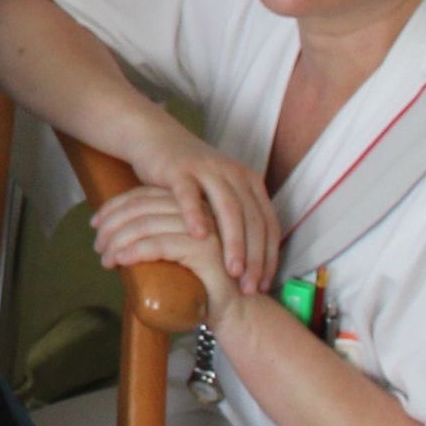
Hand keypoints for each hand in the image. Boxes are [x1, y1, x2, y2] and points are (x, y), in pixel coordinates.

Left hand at [87, 179, 239, 309]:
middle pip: (143, 206)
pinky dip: (135, 250)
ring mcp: (204, 229)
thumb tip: (113, 235)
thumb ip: (154, 237)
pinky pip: (160, 244)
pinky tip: (120, 260)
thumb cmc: (200, 286)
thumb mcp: (172, 255)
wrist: (236, 312)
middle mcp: (199, 212)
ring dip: (119, 239)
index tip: (95, 223)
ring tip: (104, 257)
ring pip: (148, 224)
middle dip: (113, 223)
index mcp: (191, 206)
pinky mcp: (205, 250)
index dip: (115, 206)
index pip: (145, 195)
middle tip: (97, 243)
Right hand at [114, 133, 280, 291]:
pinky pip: (189, 194)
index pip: (268, 224)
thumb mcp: (219, 193)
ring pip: (228, 209)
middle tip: (250, 286)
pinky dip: (195, 215)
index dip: (269, 256)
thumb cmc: (188, 176)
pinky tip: (198, 237)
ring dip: (233, 242)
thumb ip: (235, 219)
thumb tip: (248, 263)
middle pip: (252, 219)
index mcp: (249, 182)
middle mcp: (233, 174)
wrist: (156, 138)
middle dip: (254, 256)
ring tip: (232, 271)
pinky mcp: (179, 170)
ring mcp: (207, 170)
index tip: (263, 284)